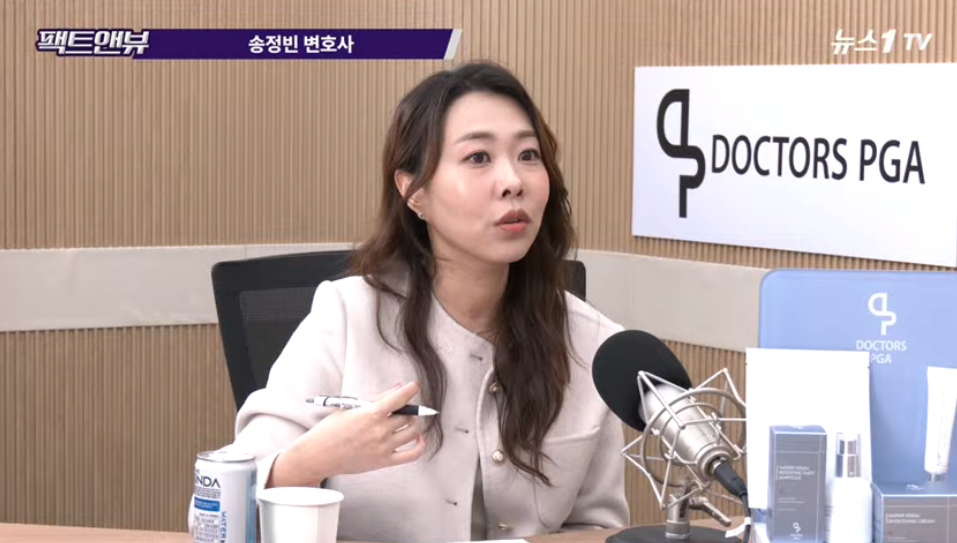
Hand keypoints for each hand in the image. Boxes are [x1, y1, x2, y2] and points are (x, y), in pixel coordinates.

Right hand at [268, 382, 426, 487]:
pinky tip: (418, 437)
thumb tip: (398, 387)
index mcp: (370, 414)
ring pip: (413, 432)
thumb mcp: (350, 407)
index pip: (400, 398)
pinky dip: (420, 445)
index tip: (415, 386)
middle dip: (408, 408)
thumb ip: (377, 397)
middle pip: (408, 415)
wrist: (318, 455)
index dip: (411, 389)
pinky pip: (412, 455)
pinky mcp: (384, 461)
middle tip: (401, 407)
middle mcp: (379, 431)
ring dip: (413, 423)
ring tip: (406, 420)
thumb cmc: (330, 429)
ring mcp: (383, 447)